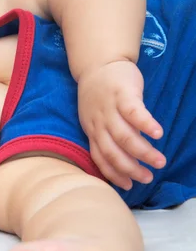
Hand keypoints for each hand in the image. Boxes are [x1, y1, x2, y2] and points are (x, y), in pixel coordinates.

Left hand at [78, 60, 165, 189]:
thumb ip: (106, 137)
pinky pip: (133, 113)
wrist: (98, 64)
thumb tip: (125, 158)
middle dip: (130, 168)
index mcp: (92, 131)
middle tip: (148, 178)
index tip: (129, 186)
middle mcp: (98, 123)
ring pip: (124, 136)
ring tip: (159, 162)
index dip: (114, 173)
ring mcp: (109, 109)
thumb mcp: (96, 119)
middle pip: (112, 151)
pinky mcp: (123, 94)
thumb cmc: (100, 96)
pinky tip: (158, 134)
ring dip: (142, 152)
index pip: (100, 157)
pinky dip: (145, 124)